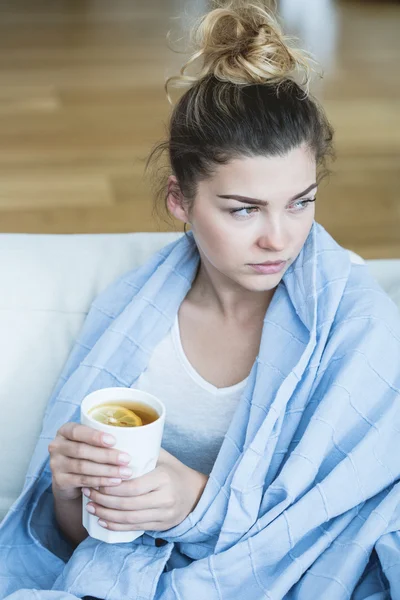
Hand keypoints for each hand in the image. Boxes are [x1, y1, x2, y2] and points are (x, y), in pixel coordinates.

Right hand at [48, 422, 132, 500]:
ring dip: (107, 470)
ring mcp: (56, 464)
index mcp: (65, 431)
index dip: (95, 436)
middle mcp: (56, 446)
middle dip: (106, 455)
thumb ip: (103, 437)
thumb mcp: (90, 441)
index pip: (77, 431)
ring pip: (83, 467)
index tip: (114, 440)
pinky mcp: (59, 481)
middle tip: (126, 459)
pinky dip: (100, 482)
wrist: (69, 478)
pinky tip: (115, 482)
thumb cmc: (87, 452)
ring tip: (125, 472)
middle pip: (82, 450)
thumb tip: (137, 434)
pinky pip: (82, 480)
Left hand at [82, 448, 208, 531]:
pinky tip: (102, 520)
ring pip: (129, 518)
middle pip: (128, 503)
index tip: (95, 479)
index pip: (132, 486)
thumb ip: (142, 450)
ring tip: (90, 506)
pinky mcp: (162, 526)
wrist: (195, 493)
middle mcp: (165, 498)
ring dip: (106, 514)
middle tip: (87, 492)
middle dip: (104, 499)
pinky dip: (116, 525)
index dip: (111, 486)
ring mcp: (164, 515)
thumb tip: (114, 437)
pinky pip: (135, 528)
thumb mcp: (162, 457)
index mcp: (164, 478)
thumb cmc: (173, 471)